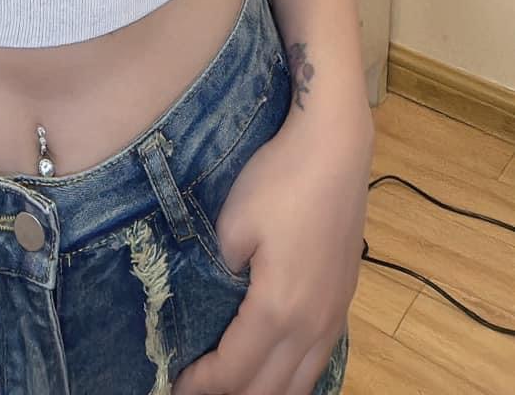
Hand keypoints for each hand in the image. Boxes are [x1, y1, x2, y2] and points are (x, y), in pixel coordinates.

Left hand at [171, 114, 372, 394]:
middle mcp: (312, 325)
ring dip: (266, 392)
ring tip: (234, 387)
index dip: (202, 384)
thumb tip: (221, 295)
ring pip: (302, 384)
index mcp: (278, 310)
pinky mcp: (344, 302)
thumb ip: (222, 273)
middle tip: (198, 390)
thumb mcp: (232, 226)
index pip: (234, 371)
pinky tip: (276, 371)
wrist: (333, 149)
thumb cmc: (279, 180)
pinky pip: (319, 361)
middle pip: (270, 390)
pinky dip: (294, 378)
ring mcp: (334, 316)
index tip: (176, 385)